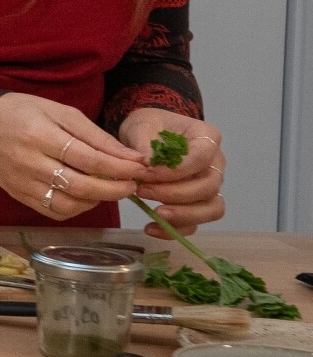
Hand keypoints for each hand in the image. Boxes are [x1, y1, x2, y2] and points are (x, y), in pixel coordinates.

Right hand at [0, 91, 145, 220]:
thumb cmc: (24, 112)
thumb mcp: (60, 112)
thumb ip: (95, 135)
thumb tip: (131, 157)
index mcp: (40, 135)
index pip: (88, 158)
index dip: (118, 166)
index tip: (140, 167)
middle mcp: (29, 163)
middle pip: (80, 185)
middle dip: (115, 189)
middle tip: (133, 185)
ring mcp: (22, 183)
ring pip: (68, 204)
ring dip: (97, 201)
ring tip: (109, 190)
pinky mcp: (18, 196)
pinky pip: (53, 211)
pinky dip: (76, 208)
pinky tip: (86, 197)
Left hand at [116, 106, 226, 236]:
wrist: (146, 134)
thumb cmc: (148, 126)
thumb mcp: (141, 126)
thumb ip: (144, 143)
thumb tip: (146, 165)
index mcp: (207, 137)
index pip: (202, 157)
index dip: (177, 170)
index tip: (148, 174)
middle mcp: (215, 163)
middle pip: (210, 186)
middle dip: (176, 194)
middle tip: (143, 191)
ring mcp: (209, 185)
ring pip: (212, 208)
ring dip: (183, 215)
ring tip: (155, 214)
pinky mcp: (197, 204)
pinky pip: (196, 223)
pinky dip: (175, 230)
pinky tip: (151, 228)